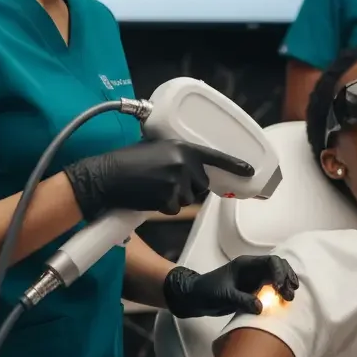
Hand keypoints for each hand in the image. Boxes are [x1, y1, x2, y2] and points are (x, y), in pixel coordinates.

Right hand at [63, 139, 252, 220]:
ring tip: (152, 187)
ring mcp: (176, 182)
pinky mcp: (167, 199)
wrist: (107, 176)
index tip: (250, 171)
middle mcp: (183, 163)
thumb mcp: (155, 148)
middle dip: (187, 186)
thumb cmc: (126, 161)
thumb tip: (190, 167)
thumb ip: (176, 155)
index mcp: (181, 148)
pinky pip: (174, 209)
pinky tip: (148, 198)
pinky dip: (163, 207)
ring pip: (187, 198)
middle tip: (164, 182)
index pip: (215, 157)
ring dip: (173, 197)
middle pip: (200, 184)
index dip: (234, 165)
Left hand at [163, 254, 299, 318]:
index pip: (270, 262)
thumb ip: (242, 300)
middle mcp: (253, 269)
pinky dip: (280, 293)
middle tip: (290, 294)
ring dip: (285, 285)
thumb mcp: (224, 295)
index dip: (279, 272)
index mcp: (246, 264)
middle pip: (277, 267)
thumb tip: (260, 308)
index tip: (280, 288)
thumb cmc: (208, 291)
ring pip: (277, 277)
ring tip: (290, 298)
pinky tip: (285, 300)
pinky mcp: (254, 290)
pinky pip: (271, 289)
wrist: (197, 298)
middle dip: (286, 278)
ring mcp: (255, 279)